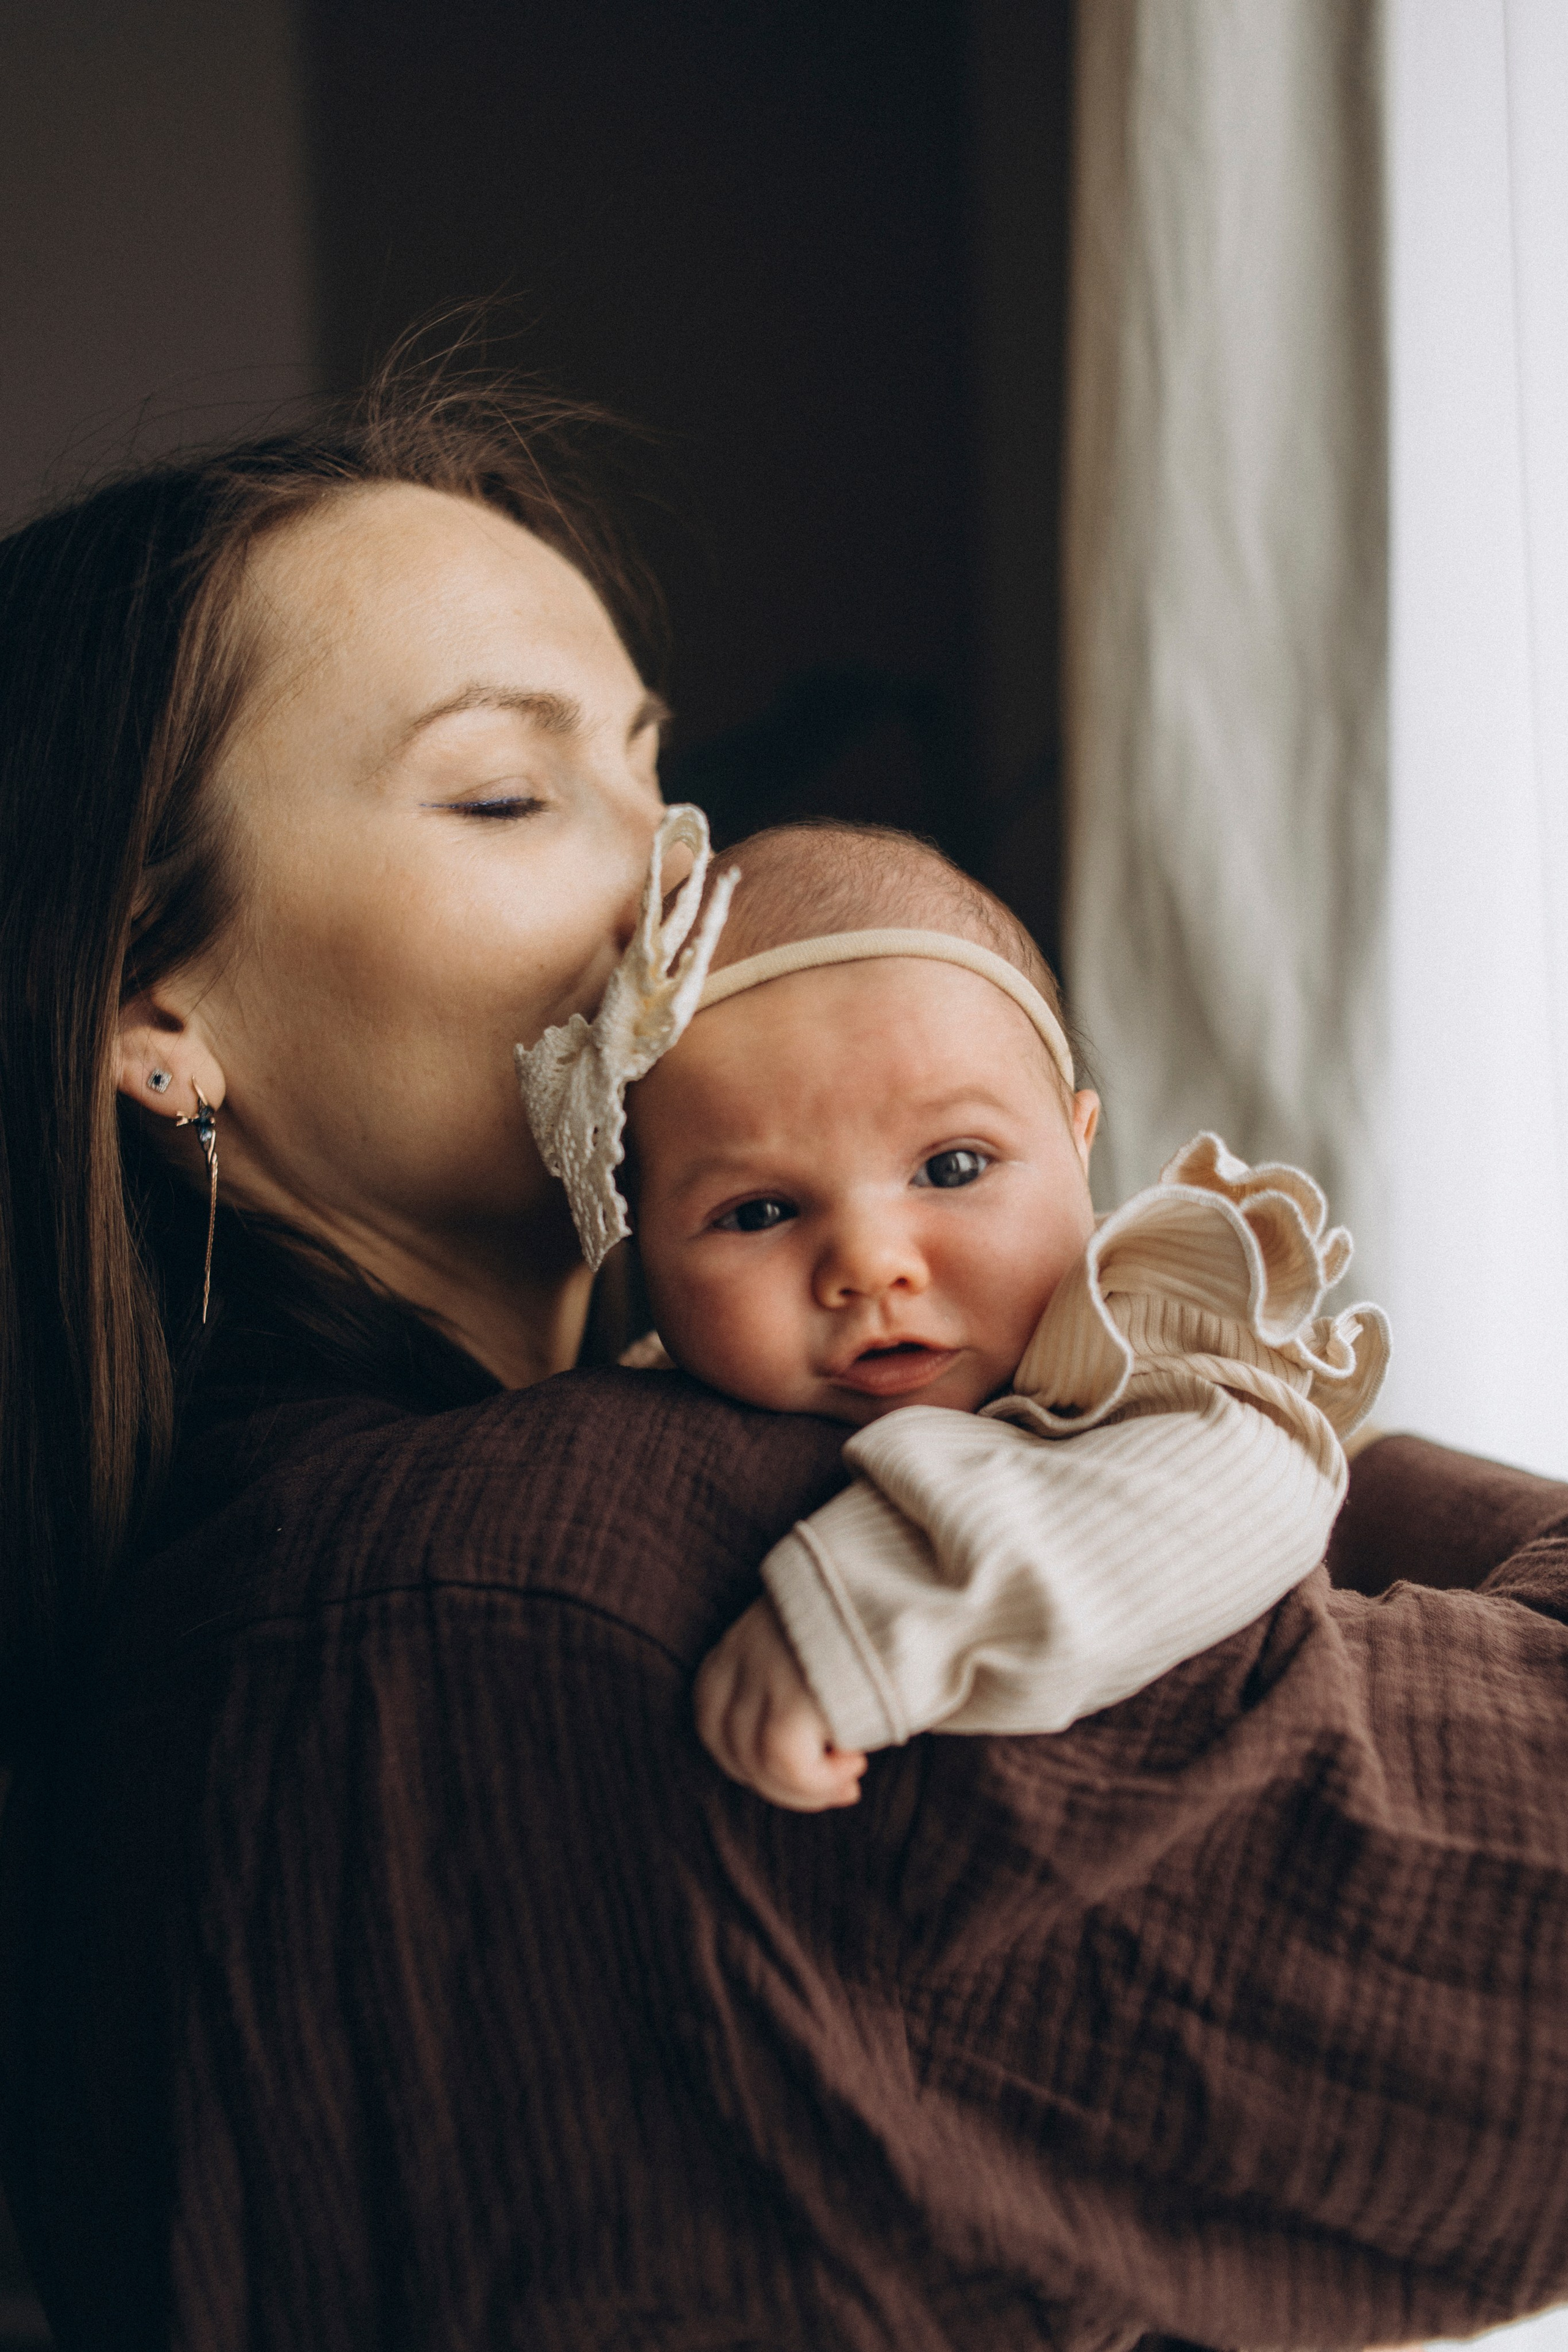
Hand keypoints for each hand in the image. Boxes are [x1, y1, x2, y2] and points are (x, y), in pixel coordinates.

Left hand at [694, 1597, 868, 1811]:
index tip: (795, 1770)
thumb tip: (807, 1734)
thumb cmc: (878, 1608)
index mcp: (740, 1637)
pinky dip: (816, 1781)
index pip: (712, 1712)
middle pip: (728, 1743)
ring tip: (851, 1777)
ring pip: (755, 1761)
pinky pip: (785, 1763)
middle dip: (775, 1782)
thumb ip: (795, 1668)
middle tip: (833, 1789)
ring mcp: (762, 1672)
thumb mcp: (819, 1632)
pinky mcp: (790, 1694)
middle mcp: (742, 1653)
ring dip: (804, 1788)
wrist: (910, 1573)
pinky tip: (853, 1764)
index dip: (748, 1753)